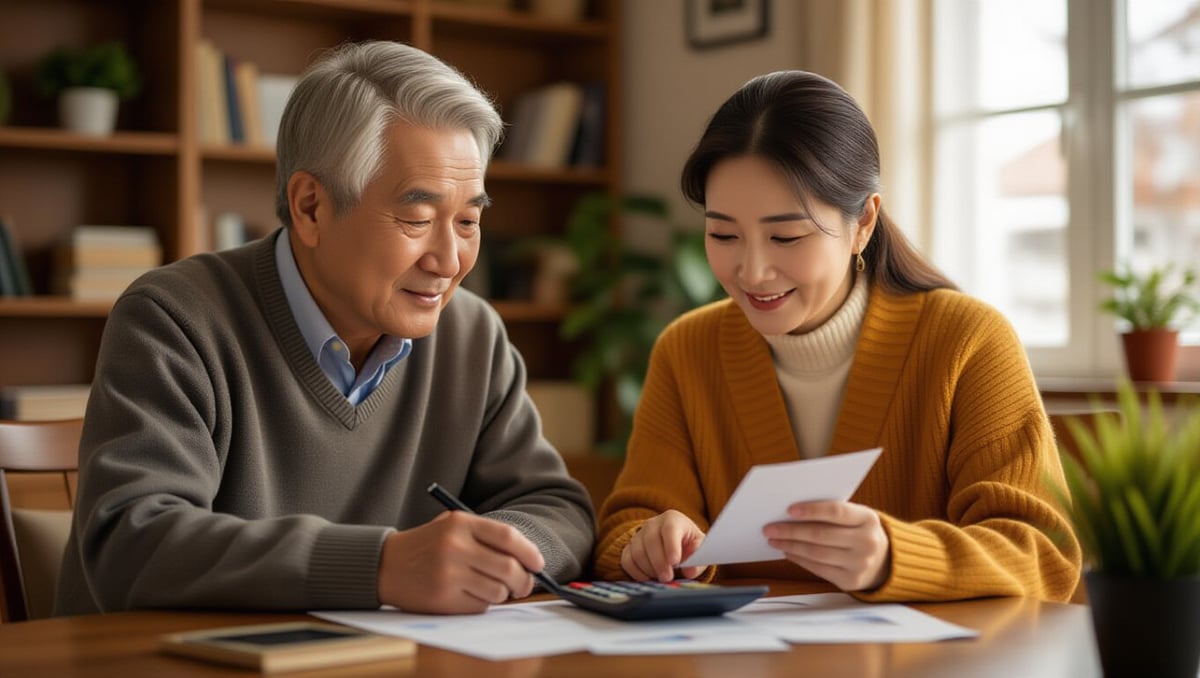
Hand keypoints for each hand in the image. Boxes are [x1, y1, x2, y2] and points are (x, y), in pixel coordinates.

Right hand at [377, 510, 544, 613]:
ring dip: (500, 593)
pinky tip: (467, 594)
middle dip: (523, 580)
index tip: (538, 564)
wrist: (384, 565)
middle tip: (523, 585)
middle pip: (508, 568)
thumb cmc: (427, 545)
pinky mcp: (442, 598)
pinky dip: (481, 603)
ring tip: (488, 587)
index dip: (530, 552)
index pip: (508, 537)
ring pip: (498, 591)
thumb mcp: (452, 526)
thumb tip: (528, 559)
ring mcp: (448, 574)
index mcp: (460, 523)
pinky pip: (480, 606)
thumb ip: (487, 536)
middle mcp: (455, 547)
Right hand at [620, 510, 706, 581]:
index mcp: (673, 519)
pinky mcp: (629, 547)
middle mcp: (653, 523)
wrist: (676, 542)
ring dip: (649, 569)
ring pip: (637, 552)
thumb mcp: (700, 549)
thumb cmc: (690, 544)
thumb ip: (699, 560)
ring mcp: (639, 534)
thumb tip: (690, 571)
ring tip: (662, 578)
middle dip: (659, 563)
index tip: (675, 563)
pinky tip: (647, 578)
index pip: (669, 529)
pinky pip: (626, 559)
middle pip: (650, 541)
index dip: (671, 546)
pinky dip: (635, 572)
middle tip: (667, 578)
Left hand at [763, 501, 890, 591]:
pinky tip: (788, 552)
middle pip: (821, 535)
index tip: (788, 510)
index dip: (811, 510)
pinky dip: (800, 560)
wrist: (886, 561)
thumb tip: (791, 513)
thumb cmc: (860, 531)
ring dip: (791, 546)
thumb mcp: (856, 517)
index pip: (836, 511)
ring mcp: (860, 564)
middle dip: (791, 531)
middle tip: (769, 528)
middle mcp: (867, 542)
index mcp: (868, 519)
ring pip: (817, 554)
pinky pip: (818, 569)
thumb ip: (831, 513)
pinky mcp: (851, 581)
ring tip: (774, 540)